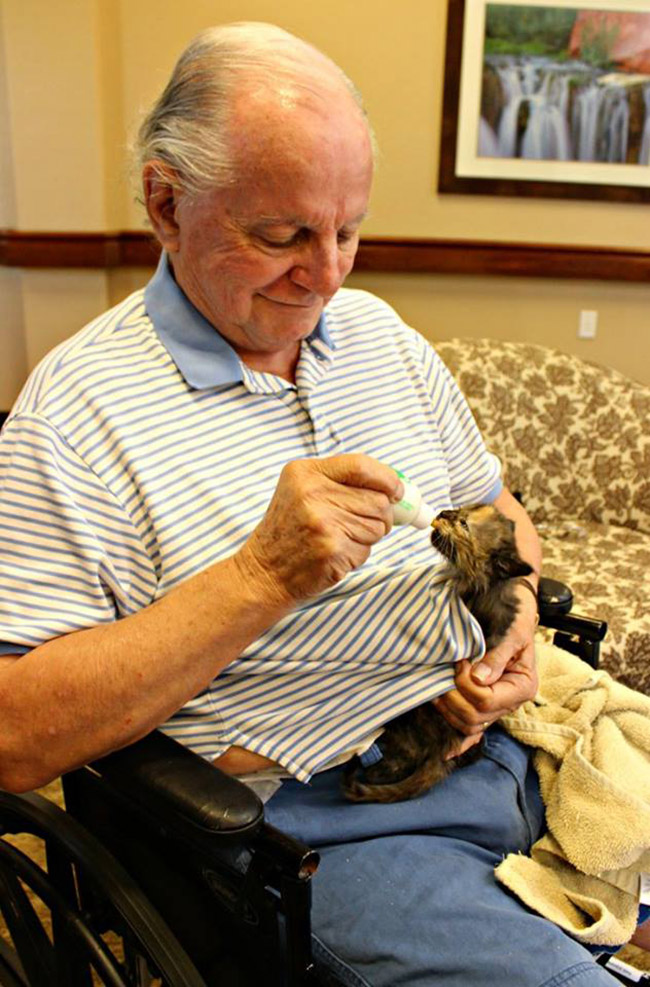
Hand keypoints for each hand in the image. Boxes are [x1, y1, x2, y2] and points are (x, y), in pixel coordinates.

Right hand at [236, 454, 401, 604]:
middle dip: (381, 514)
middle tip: (361, 524)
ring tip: (340, 539)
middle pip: (378, 499)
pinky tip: (334, 555)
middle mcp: (312, 493)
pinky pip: (367, 549)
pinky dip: (357, 555)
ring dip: (368, 536)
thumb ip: (341, 482)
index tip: (397, 491)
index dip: (388, 479)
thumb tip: (395, 488)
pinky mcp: (332, 549)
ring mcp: (322, 522)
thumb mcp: (302, 491)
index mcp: (306, 472)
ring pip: (378, 525)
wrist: (264, 572)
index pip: (362, 465)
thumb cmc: (289, 531)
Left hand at [434, 585, 538, 735]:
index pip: (486, 701)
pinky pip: (473, 730)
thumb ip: (497, 654)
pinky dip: (460, 741)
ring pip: (468, 724)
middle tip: (445, 672)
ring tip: (438, 685)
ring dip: (448, 708)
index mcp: (523, 686)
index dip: (465, 685)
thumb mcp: (513, 629)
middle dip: (453, 698)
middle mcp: (511, 701)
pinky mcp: (484, 701)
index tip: (459, 661)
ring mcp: (497, 704)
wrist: (512, 602)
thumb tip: (479, 679)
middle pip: (474, 717)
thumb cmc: (515, 612)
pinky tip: (447, 751)